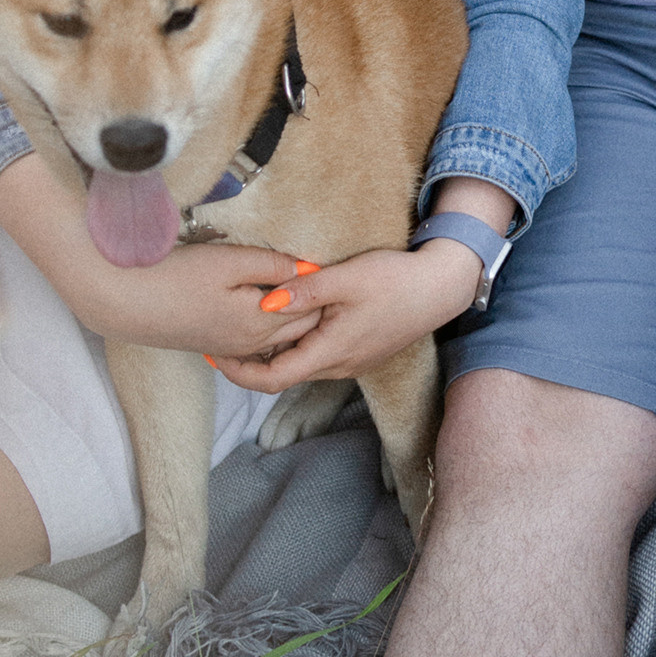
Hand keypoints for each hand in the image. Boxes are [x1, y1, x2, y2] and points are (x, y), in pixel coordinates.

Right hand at [0, 156, 324, 354]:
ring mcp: (232, 347)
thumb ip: (272, 264)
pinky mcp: (215, 344)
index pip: (312, 310)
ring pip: (278, 336)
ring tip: (295, 284)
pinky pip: (256, 339)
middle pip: (299, 328)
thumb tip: (309, 266)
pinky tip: (263, 302)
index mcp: (260, 323)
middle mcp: (250, 343)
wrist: (123, 301)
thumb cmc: (175, 275)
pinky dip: (268, 323)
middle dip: (315, 304)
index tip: (333, 262)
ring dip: (291, 314)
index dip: (325, 288)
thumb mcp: (229, 261)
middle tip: (323, 273)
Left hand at [210, 241, 483, 393]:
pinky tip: (285, 321)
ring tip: (245, 326)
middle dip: (248, 361)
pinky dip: (294, 344)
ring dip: (271, 352)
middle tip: (220, 337)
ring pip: (300, 364)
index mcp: (331, 353)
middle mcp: (339, 366)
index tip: (214, 354)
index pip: (273, 379)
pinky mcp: (358, 350)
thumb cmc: (395, 279)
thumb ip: (305, 291)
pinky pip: (317, 355)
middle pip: (283, 374)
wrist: (441, 287)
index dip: (238, 372)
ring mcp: (350, 361)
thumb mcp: (347, 278)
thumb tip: (265, 303)